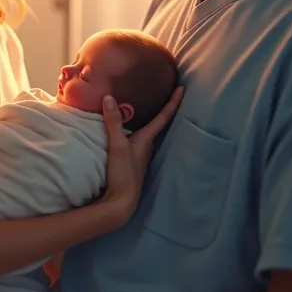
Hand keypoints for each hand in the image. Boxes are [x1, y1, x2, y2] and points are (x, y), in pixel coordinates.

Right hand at [101, 86, 183, 223]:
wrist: (120, 203)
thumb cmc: (123, 174)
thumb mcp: (117, 145)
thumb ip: (113, 122)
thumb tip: (109, 97)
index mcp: (146, 139)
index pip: (163, 116)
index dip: (173, 102)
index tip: (182, 88)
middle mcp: (146, 146)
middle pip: (157, 123)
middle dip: (161, 107)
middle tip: (163, 91)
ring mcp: (139, 154)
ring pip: (146, 131)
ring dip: (147, 118)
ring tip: (144, 104)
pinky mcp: (130, 160)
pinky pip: (135, 139)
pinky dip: (134, 128)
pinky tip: (126, 128)